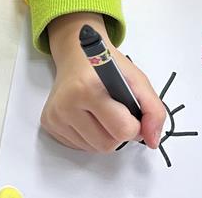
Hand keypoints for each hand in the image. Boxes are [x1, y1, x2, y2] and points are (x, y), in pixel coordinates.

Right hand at [43, 13, 164, 151]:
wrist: (76, 53)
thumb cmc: (106, 65)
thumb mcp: (137, 79)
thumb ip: (153, 109)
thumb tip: (152, 141)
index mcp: (88, 88)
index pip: (122, 129)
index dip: (135, 125)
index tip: (132, 111)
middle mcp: (66, 103)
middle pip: (108, 144)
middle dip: (119, 132)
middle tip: (117, 110)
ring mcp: (55, 116)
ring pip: (94, 149)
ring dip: (105, 136)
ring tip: (102, 112)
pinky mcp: (48, 123)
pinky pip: (80, 147)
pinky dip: (90, 136)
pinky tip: (88, 116)